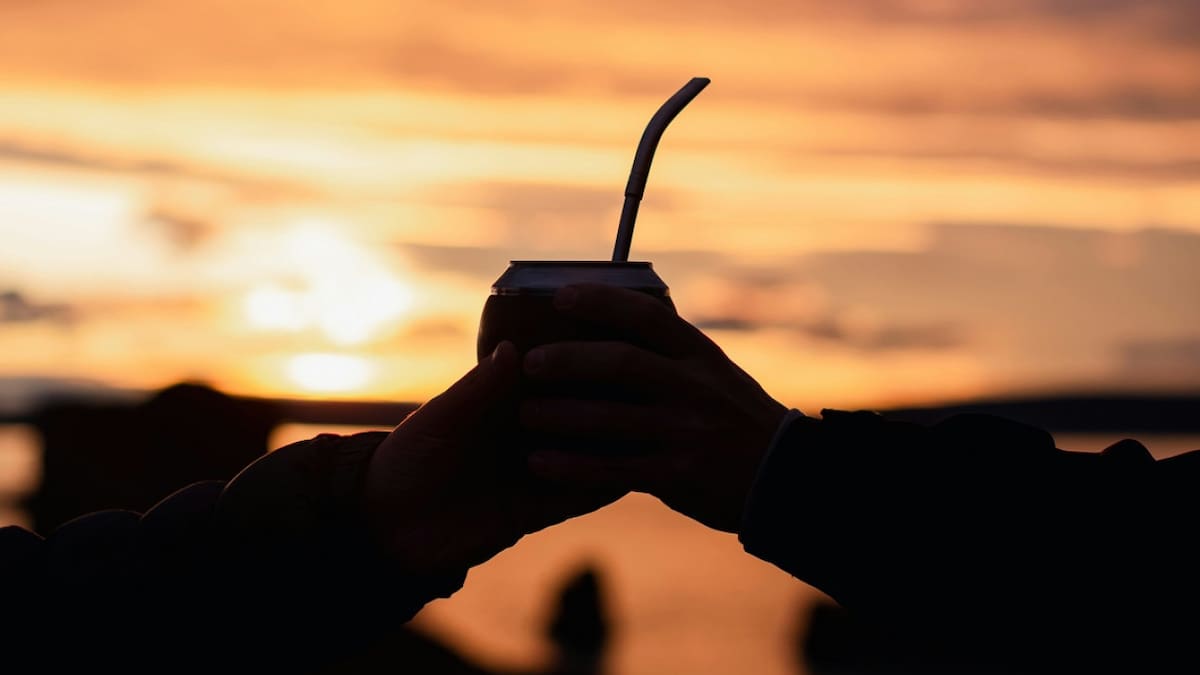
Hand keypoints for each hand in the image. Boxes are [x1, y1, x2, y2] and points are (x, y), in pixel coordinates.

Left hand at [364, 341, 622, 575]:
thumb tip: (514, 349)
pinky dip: (602, 485)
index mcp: (498, 404)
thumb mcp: (440, 421)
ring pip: (585, 454)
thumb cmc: (405, 460)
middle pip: (575, 411)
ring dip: (611, 441)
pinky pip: (578, 497)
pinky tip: (633, 473)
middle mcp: (523, 433)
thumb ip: (478, 390)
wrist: (386, 527)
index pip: (547, 375)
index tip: (610, 336)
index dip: (575, 357)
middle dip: (604, 398)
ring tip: (654, 423)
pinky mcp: (535, 510)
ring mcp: (533, 471)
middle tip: (647, 379)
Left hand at [520, 284, 788, 532]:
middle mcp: (694, 388)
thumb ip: (668, 356)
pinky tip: (539, 463)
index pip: (648, 316)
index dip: (601, 302)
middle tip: (529, 363)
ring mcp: (686, 433)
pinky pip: (613, 470)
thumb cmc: (735, 420)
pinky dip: (572, 466)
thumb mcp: (714, 375)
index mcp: (700, 356)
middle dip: (569, 360)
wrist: (784, 480)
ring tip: (523, 414)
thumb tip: (605, 323)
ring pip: (610, 419)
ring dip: (560, 416)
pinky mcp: (678, 476)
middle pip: (621, 364)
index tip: (559, 296)